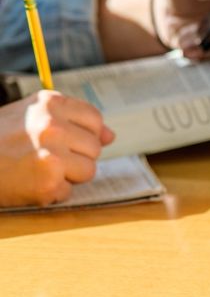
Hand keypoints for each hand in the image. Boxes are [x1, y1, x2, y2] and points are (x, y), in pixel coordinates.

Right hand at [0, 91, 113, 206]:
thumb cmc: (0, 139)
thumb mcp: (32, 116)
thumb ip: (74, 120)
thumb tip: (111, 136)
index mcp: (50, 103)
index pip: (95, 120)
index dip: (83, 134)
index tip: (63, 139)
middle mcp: (52, 125)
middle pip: (95, 147)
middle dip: (76, 156)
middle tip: (44, 156)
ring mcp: (51, 153)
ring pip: (89, 170)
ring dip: (68, 176)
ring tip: (37, 169)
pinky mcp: (48, 181)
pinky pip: (69, 191)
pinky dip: (52, 193)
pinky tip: (29, 183)